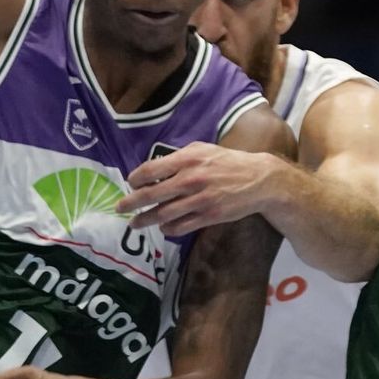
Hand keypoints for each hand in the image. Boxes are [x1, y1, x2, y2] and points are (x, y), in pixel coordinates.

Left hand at [117, 142, 284, 236]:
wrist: (259, 180)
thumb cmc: (228, 162)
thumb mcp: (204, 150)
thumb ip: (179, 158)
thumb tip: (155, 170)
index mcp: (188, 159)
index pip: (150, 170)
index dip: (135, 179)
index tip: (130, 184)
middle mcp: (191, 179)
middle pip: (151, 195)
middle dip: (131, 203)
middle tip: (119, 208)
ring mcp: (199, 200)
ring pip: (163, 214)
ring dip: (145, 220)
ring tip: (135, 223)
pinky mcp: (208, 216)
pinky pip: (180, 226)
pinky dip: (167, 228)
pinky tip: (163, 227)